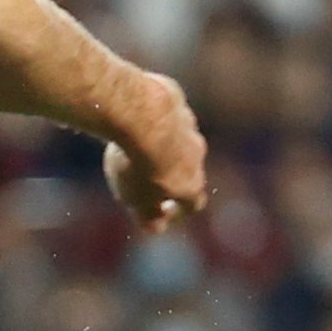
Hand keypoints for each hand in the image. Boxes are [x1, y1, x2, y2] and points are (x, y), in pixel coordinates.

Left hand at [101, 68, 208, 233]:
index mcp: (191, 184)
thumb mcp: (136, 198)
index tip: (162, 209)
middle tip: (147, 174)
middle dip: (173, 173)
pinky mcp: (176, 101)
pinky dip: (156, 118)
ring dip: (165, 143)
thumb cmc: (136, 162)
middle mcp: (197, 156)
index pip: (193, 204)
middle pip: (190, 169)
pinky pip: (168, 113)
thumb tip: (155, 229)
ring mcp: (189, 126)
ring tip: (138, 143)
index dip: (179, 209)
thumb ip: (147, 216)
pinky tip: (135, 116)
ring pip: (180, 138)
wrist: (138, 112)